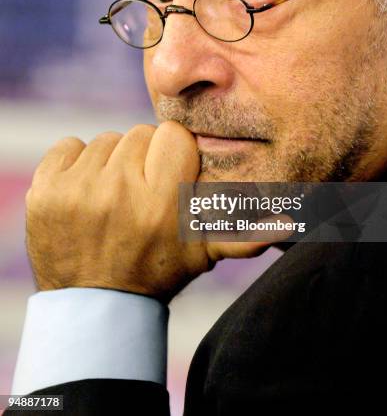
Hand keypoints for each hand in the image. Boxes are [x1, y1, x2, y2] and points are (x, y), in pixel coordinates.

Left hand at [25, 121, 271, 301]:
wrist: (96, 303)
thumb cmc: (156, 270)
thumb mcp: (203, 252)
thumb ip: (245, 232)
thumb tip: (290, 220)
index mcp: (162, 202)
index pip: (172, 137)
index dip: (172, 156)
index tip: (166, 180)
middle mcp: (119, 192)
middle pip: (138, 135)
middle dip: (142, 159)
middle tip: (139, 193)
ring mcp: (77, 190)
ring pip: (105, 141)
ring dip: (111, 164)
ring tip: (112, 197)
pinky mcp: (44, 191)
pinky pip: (68, 147)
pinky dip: (76, 163)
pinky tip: (85, 193)